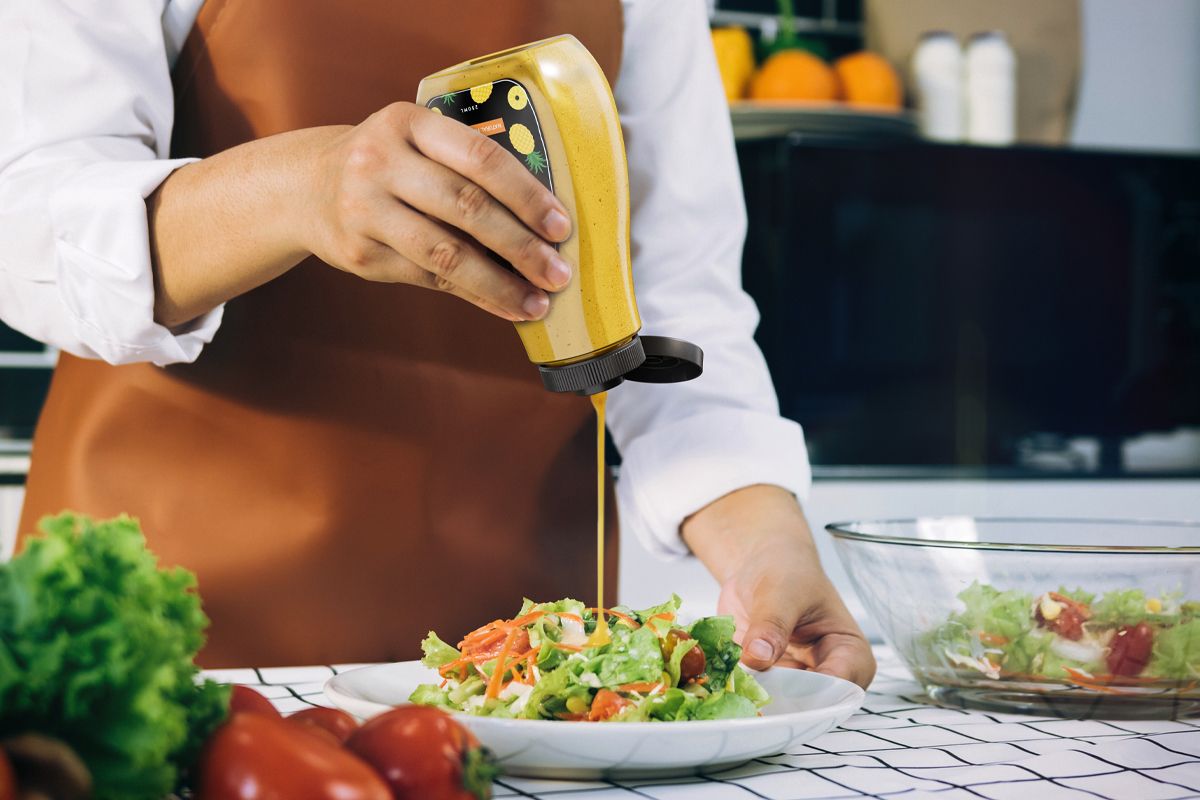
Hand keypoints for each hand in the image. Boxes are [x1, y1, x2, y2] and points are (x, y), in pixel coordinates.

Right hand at [305, 102, 572, 320]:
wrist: (307, 188)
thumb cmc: (390, 165)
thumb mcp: (417, 142)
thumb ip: (467, 165)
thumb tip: (544, 218)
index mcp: (409, 123)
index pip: (480, 157)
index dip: (526, 194)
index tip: (560, 225)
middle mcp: (381, 161)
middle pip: (466, 207)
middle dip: (521, 245)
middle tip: (559, 272)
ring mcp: (365, 208)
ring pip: (446, 253)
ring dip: (500, 282)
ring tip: (538, 301)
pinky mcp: (360, 252)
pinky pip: (429, 278)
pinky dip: (475, 294)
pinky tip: (505, 304)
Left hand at [681, 484, 875, 688]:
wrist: (760, 564)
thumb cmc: (787, 571)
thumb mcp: (781, 591)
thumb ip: (772, 624)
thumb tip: (759, 656)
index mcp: (849, 651)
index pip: (844, 684)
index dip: (818, 696)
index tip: (783, 693)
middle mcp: (827, 672)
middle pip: (813, 704)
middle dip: (783, 705)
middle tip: (752, 703)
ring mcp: (796, 679)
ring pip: (782, 704)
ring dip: (757, 702)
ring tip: (732, 694)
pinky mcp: (768, 680)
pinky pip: (756, 694)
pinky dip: (739, 692)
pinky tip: (721, 685)